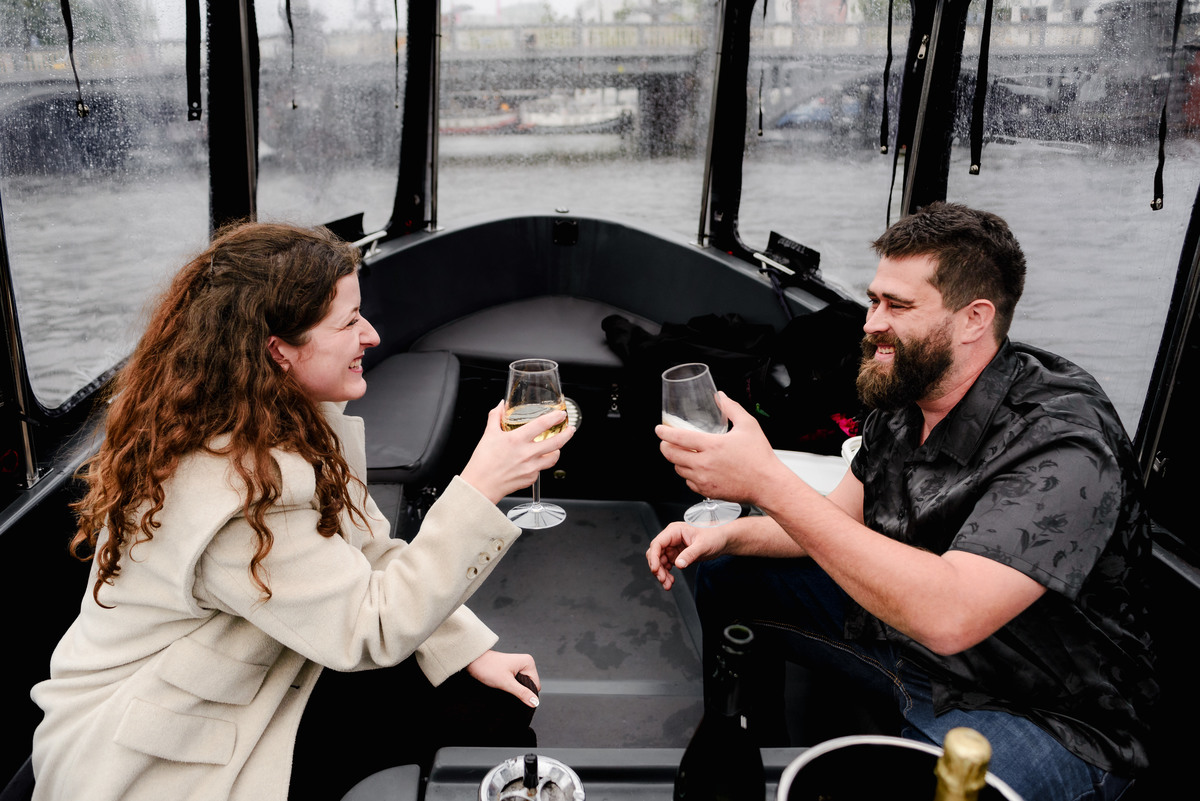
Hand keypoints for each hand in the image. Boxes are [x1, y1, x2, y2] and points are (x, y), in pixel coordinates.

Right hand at [460, 401, 574, 504]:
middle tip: (570, 429)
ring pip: (554, 458)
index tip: (561, 414)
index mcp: (517, 439)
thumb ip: (496, 416)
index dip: (555, 417)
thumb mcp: (488, 434)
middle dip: (567, 434)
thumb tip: (501, 404)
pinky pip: (541, 470)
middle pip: (556, 442)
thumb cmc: (482, 462)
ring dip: (557, 450)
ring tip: (556, 446)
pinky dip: (540, 464)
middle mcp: (527, 453)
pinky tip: (535, 461)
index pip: (542, 424)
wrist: (480, 486)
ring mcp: (531, 468)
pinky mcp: (531, 479)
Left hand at [466, 649, 541, 707]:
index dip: (527, 693)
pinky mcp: (513, 670)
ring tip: (504, 687)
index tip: (515, 693)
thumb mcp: (506, 683)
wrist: (474, 661)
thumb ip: (522, 693)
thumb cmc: (488, 668)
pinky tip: (503, 686)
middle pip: (530, 685)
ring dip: (515, 689)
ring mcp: (519, 666)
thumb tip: (535, 702)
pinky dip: (511, 687)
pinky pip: (517, 683)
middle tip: (507, 689)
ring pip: (523, 685)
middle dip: (520, 691)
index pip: (536, 685)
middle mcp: (526, 663)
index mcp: (528, 662)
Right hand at [646, 521, 729, 590]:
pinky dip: (666, 574)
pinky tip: (671, 581)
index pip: (657, 543)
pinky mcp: (677, 555)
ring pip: (660, 562)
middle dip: (657, 568)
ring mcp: (673, 547)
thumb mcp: (703, 545)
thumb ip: (690, 554)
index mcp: (674, 531)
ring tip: (667, 584)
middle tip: (663, 580)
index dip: (653, 557)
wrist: (723, 540)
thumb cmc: (714, 536)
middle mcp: (671, 538)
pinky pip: (666, 566)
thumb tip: (678, 564)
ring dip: (661, 574)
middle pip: (656, 554)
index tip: (655, 569)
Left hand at [655, 392, 784, 505]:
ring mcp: (704, 480)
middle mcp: (704, 464)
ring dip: (676, 461)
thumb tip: (721, 396)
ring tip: (682, 454)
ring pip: (678, 469)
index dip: (664, 432)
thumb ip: (731, 408)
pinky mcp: (708, 492)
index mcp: (712, 446)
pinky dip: (688, 475)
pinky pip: (688, 483)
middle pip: (671, 455)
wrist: (768, 484)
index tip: (659, 430)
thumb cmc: (760, 457)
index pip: (678, 438)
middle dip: (664, 447)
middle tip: (665, 442)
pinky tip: (695, 469)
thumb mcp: (748, 425)